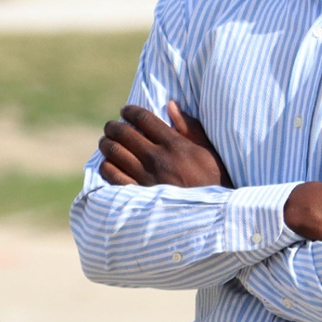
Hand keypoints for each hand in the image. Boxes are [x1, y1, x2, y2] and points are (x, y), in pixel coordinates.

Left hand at [97, 102, 232, 187]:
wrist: (213, 215)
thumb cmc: (214, 181)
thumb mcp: (209, 151)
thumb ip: (190, 127)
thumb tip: (171, 105)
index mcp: (174, 145)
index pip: (143, 119)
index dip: (130, 111)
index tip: (126, 111)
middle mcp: (157, 158)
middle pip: (123, 133)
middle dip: (113, 126)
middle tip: (112, 126)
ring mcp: (145, 177)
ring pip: (113, 152)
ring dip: (107, 144)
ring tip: (107, 143)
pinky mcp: (138, 195)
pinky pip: (112, 176)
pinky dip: (106, 166)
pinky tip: (109, 164)